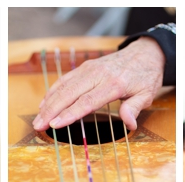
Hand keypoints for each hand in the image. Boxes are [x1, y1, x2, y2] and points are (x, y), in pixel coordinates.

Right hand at [32, 37, 163, 130]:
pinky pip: (66, 79)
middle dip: (51, 110)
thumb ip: (135, 109)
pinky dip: (53, 91)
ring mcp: (90, 69)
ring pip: (64, 86)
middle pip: (70, 94)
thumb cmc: (145, 76)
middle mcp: (98, 75)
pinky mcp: (86, 67)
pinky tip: (45, 103)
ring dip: (48, 102)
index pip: (87, 102)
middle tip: (38, 125)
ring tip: (38, 118)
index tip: (55, 124)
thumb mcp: (147, 94)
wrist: (144, 53)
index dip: (69, 114)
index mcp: (113, 84)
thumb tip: (130, 124)